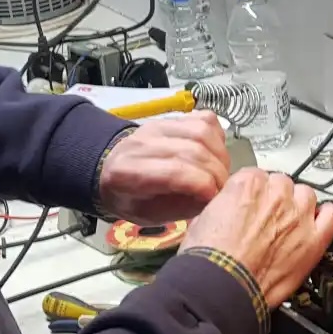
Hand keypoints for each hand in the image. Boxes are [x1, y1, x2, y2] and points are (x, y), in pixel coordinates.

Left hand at [95, 113, 228, 222]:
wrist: (110, 169)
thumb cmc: (130, 198)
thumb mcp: (149, 215)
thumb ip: (181, 208)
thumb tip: (214, 197)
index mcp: (128, 173)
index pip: (176, 172)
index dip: (204, 185)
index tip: (215, 197)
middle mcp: (143, 143)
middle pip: (193, 150)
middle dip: (217, 173)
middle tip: (222, 189)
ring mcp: (158, 125)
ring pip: (202, 131)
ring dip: (220, 155)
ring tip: (220, 172)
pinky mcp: (170, 118)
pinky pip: (204, 119)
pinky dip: (217, 137)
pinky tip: (215, 154)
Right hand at [183, 169, 332, 306]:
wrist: (221, 289)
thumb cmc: (208, 261)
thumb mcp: (200, 221)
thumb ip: (221, 206)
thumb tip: (224, 210)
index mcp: (248, 184)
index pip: (257, 176)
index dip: (253, 194)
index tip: (250, 207)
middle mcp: (277, 194)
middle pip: (283, 184)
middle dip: (275, 200)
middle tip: (265, 221)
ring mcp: (298, 216)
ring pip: (307, 196)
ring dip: (298, 208)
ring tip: (287, 226)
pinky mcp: (313, 241)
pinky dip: (327, 218)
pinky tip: (318, 225)